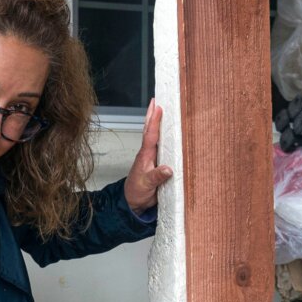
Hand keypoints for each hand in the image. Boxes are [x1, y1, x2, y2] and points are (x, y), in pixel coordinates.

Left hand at [124, 99, 172, 213]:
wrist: (133, 202)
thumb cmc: (137, 192)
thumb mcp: (147, 186)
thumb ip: (156, 177)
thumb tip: (168, 169)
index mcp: (146, 155)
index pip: (150, 135)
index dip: (154, 121)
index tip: (158, 107)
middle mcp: (148, 153)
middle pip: (150, 130)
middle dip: (152, 115)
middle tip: (156, 99)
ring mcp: (152, 157)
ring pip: (155, 136)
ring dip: (157, 122)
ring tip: (160, 109)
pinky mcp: (156, 163)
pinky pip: (160, 145)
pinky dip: (163, 136)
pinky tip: (168, 132)